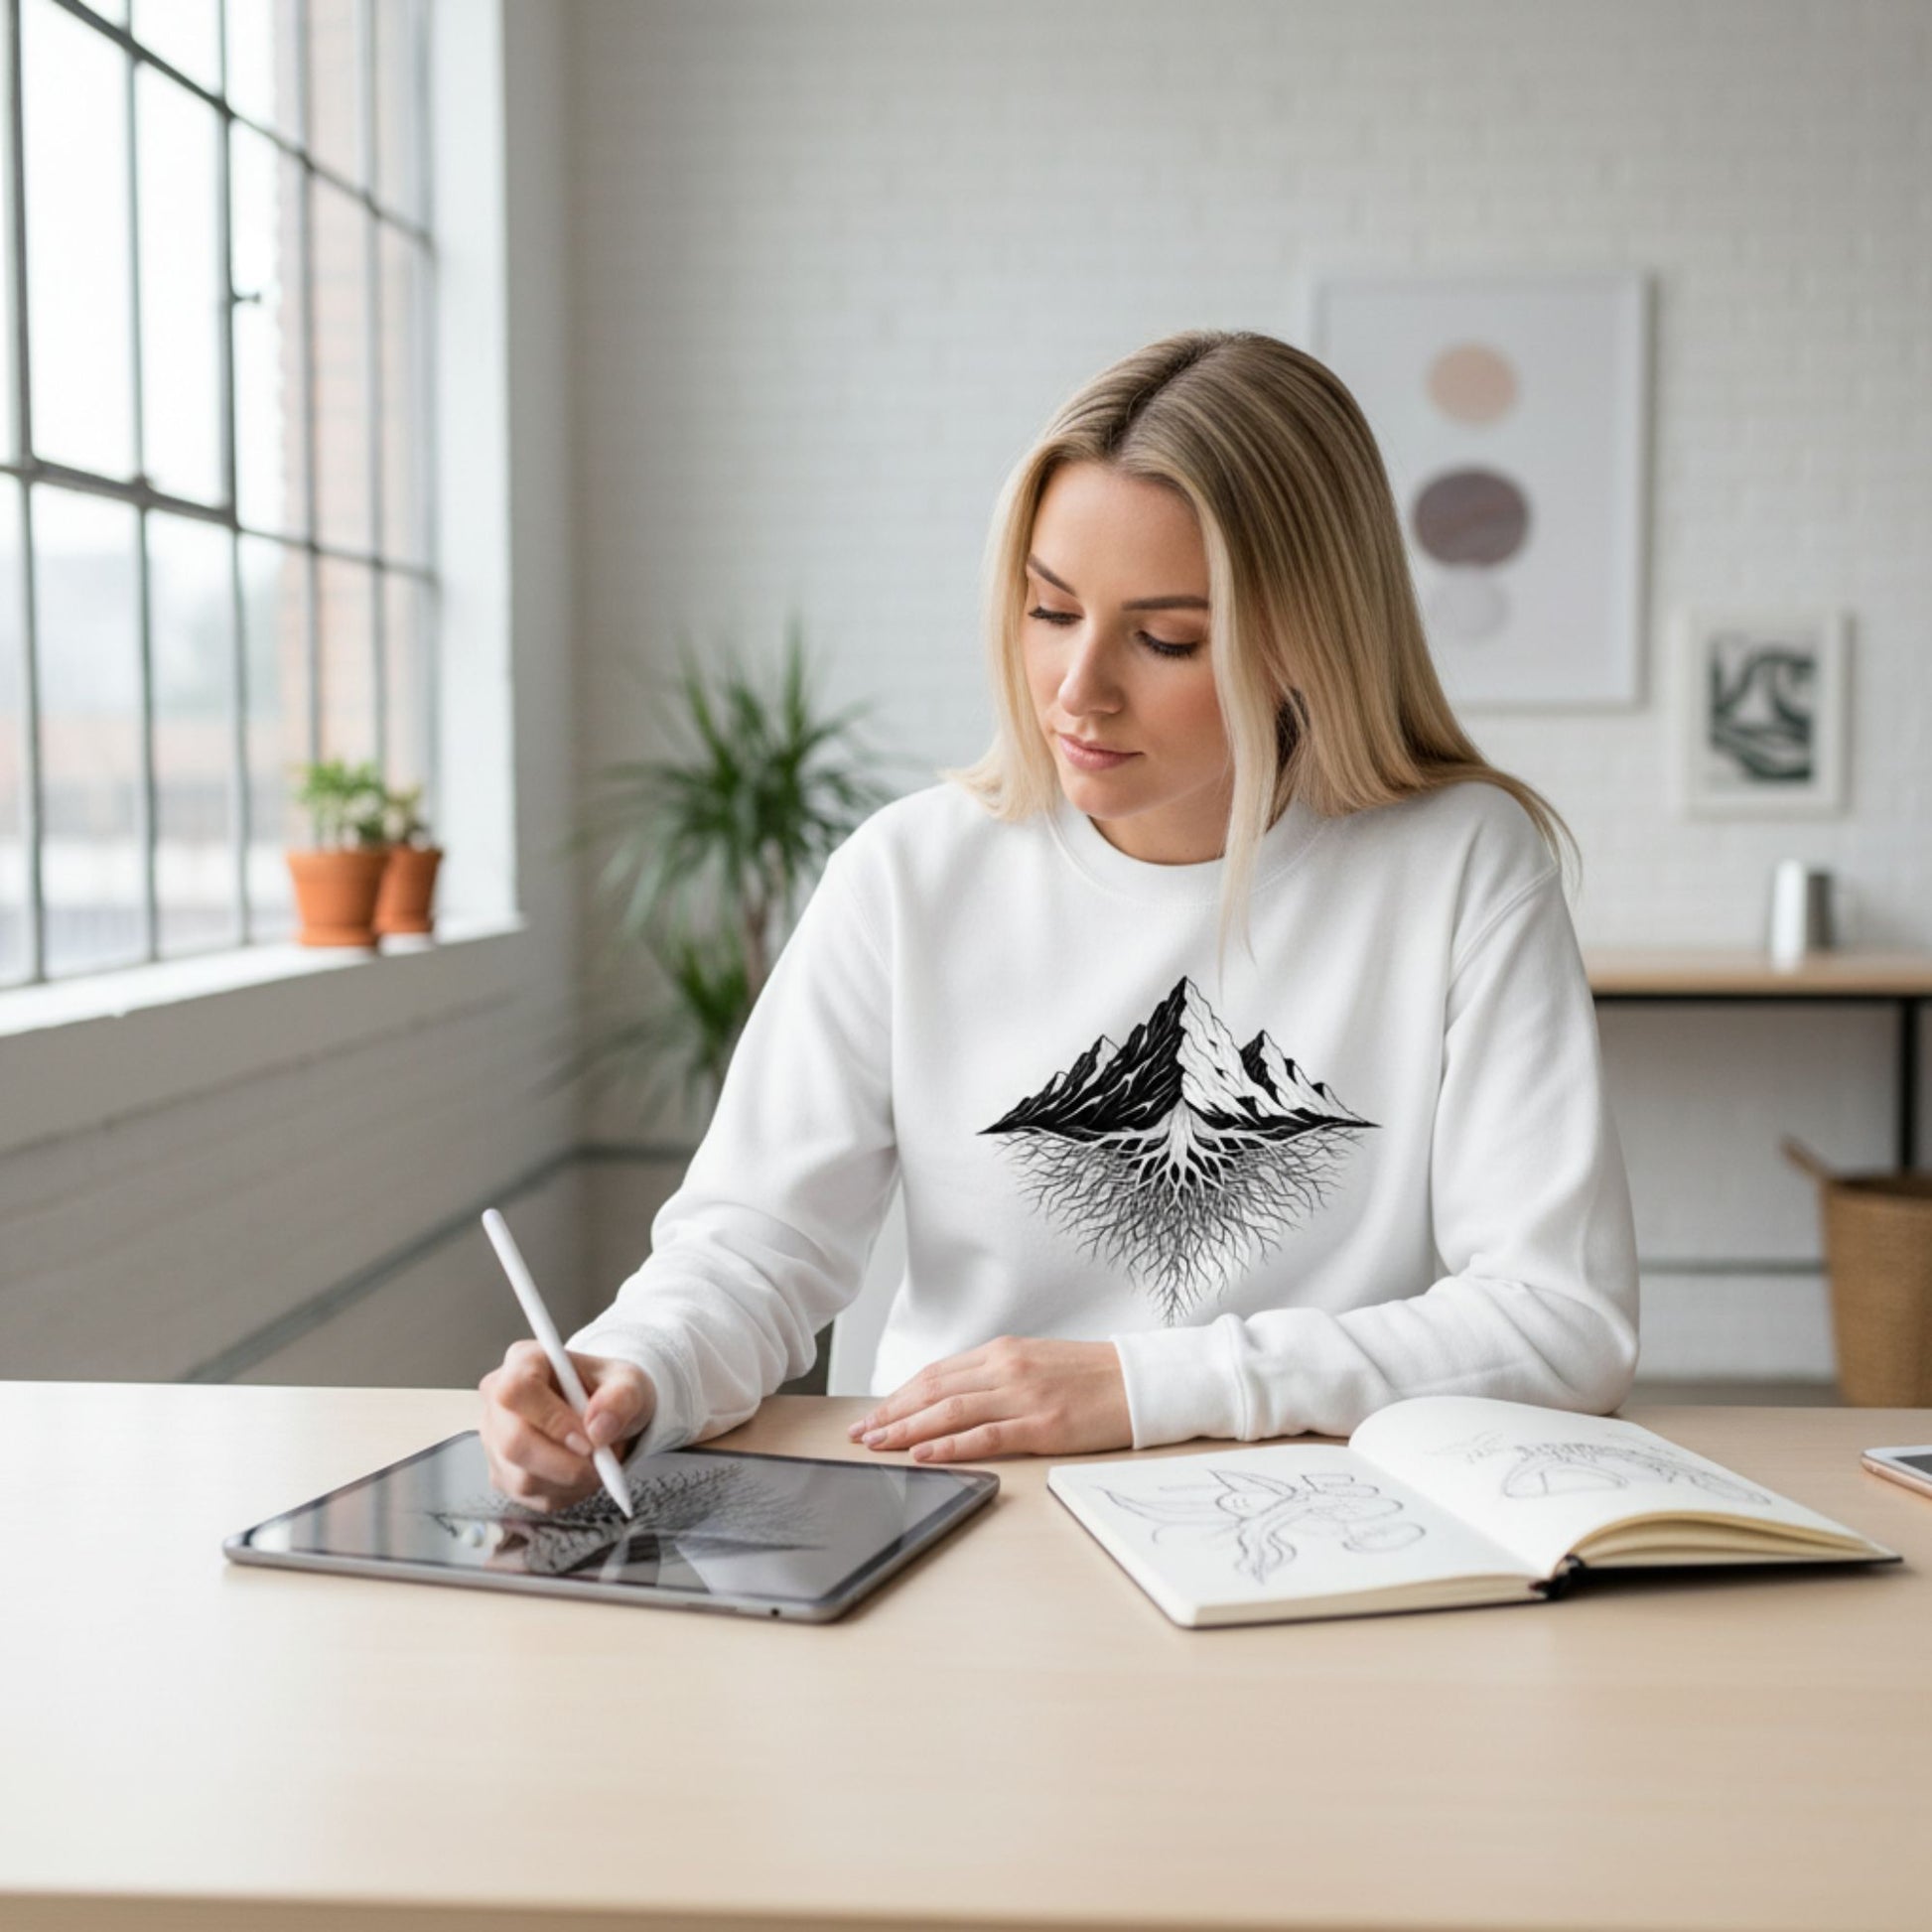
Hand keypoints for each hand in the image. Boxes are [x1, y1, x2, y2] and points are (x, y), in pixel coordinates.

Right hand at [477, 1339, 654, 1510]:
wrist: (605, 1413)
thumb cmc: (610, 1391)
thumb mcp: (630, 1383)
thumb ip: (622, 1397)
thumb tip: (598, 1428)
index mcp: (524, 1361)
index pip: (517, 1390)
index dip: (551, 1419)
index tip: (588, 1438)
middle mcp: (498, 1400)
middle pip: (513, 1442)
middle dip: (564, 1463)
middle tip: (599, 1462)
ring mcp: (495, 1439)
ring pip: (522, 1478)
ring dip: (571, 1480)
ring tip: (597, 1461)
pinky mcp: (502, 1473)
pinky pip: (531, 1497)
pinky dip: (566, 1493)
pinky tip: (582, 1473)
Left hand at [846, 1335, 1132, 1461]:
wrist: (1140, 1381)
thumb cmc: (1090, 1376)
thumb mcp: (1036, 1363)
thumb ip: (995, 1376)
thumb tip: (952, 1398)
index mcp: (1003, 1352)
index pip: (936, 1373)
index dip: (899, 1395)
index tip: (873, 1414)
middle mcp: (1006, 1368)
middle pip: (933, 1391)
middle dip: (892, 1413)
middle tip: (860, 1433)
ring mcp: (1023, 1396)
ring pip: (950, 1411)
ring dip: (908, 1429)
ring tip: (878, 1444)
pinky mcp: (1043, 1425)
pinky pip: (985, 1436)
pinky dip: (950, 1445)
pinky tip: (924, 1454)